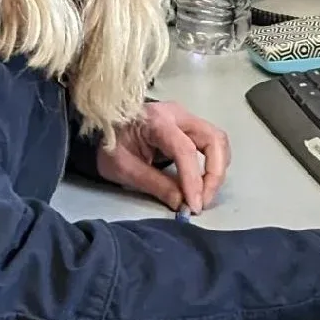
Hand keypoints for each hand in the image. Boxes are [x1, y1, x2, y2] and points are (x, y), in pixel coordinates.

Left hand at [96, 101, 230, 214]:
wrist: (102, 130)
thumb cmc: (108, 146)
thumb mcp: (124, 168)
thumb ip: (155, 185)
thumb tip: (182, 203)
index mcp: (156, 120)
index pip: (185, 149)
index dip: (193, 179)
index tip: (194, 204)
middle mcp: (177, 114)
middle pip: (214, 139)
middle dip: (214, 174)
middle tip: (203, 200)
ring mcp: (185, 119)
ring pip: (218, 141)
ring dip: (217, 170)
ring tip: (203, 195)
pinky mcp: (189, 128)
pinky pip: (211, 145)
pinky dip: (212, 165)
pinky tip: (201, 184)